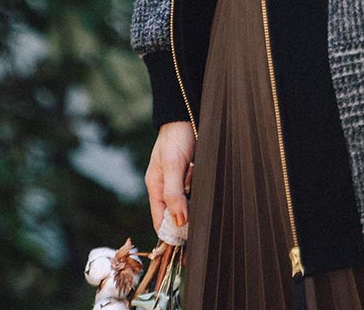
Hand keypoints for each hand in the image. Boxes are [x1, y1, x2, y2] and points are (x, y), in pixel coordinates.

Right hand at [145, 121, 195, 237]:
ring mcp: (180, 181)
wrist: (187, 114)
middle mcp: (167, 187)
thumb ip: (173, 193)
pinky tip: (207, 188)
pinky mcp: (193, 175)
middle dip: (187, 220)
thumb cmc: (176, 137)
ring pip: (189, 204)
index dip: (170, 234)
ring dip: (197, 204)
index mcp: (156, 187)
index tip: (185, 248)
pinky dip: (203, 193)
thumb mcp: (173, 165)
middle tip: (200, 227)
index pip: (160, 221)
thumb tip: (178, 223)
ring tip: (202, 198)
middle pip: (176, 215)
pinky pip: (198, 192)